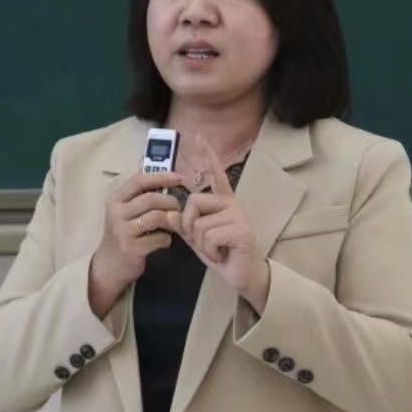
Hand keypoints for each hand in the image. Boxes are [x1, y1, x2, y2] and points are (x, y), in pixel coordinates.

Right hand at [88, 171, 182, 317]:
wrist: (108, 265)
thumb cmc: (122, 234)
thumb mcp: (125, 213)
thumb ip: (141, 198)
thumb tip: (170, 184)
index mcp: (115, 200)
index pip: (139, 181)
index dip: (161, 177)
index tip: (179, 177)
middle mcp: (116, 213)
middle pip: (151, 199)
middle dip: (170, 202)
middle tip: (178, 209)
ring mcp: (123, 231)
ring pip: (157, 217)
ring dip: (171, 220)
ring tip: (173, 225)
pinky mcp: (131, 248)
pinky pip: (159, 238)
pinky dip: (167, 239)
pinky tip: (163, 241)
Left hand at [178, 139, 270, 312]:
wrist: (242, 275)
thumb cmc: (221, 254)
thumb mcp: (197, 238)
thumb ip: (184, 225)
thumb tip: (169, 213)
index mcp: (222, 202)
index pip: (215, 174)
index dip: (207, 155)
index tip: (198, 136)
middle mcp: (231, 204)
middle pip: (193, 202)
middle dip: (189, 226)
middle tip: (204, 242)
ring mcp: (238, 216)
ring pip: (199, 224)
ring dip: (202, 244)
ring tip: (217, 249)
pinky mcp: (241, 230)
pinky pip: (210, 236)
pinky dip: (210, 250)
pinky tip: (222, 254)